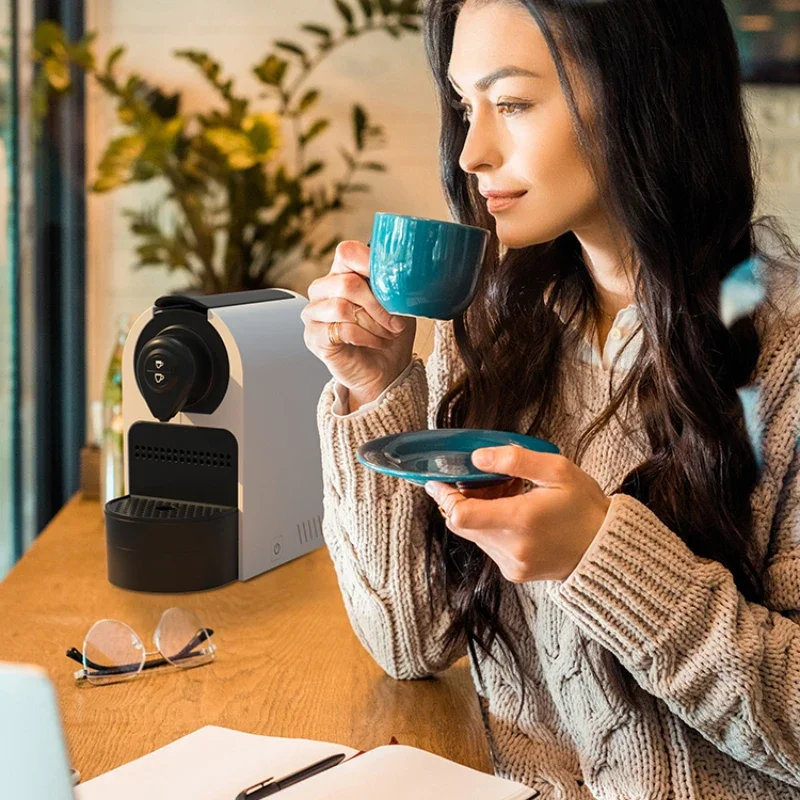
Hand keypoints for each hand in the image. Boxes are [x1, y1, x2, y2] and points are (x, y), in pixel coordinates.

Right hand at [301, 240, 416, 403]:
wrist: (385, 370)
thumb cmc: (389, 335)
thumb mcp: (399, 304)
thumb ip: (395, 286)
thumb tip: (403, 275)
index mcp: (342, 273)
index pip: (347, 252)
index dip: (369, 263)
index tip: (391, 282)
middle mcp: (323, 290)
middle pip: (347, 283)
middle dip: (378, 305)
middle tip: (395, 322)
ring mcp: (314, 313)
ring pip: (343, 307)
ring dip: (373, 323)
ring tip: (386, 334)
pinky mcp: (313, 337)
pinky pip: (341, 330)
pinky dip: (366, 337)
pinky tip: (375, 342)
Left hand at [425, 446, 611, 581]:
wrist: (607, 549)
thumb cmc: (585, 506)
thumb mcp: (557, 470)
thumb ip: (514, 460)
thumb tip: (477, 458)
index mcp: (522, 520)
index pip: (461, 515)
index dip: (444, 496)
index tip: (438, 480)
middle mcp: (512, 548)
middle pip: (461, 524)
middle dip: (461, 499)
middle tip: (483, 479)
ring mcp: (512, 564)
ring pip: (473, 534)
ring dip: (478, 512)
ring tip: (508, 494)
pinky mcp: (514, 573)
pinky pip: (488, 545)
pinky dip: (491, 526)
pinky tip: (514, 513)